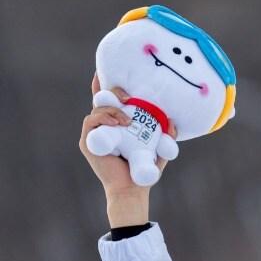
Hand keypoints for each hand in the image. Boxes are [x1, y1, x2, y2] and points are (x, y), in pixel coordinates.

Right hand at [78, 73, 176, 216]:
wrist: (133, 189)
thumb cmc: (145, 170)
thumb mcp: (159, 149)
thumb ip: (166, 135)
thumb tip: (172, 122)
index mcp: (118, 124)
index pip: (112, 100)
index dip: (109, 83)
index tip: (112, 72)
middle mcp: (104, 125)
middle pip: (102, 99)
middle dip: (112, 91)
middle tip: (127, 95)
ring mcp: (94, 133)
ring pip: (97, 109)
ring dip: (112, 109)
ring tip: (127, 119)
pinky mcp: (88, 142)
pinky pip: (90, 121)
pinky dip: (103, 118)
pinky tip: (118, 123)